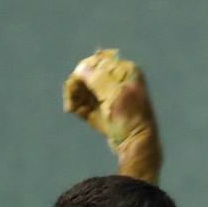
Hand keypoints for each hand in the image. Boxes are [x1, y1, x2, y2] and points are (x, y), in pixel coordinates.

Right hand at [63, 48, 161, 180]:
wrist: (136, 145)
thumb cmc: (130, 118)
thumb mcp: (114, 95)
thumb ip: (97, 79)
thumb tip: (81, 68)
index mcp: (126, 71)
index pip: (98, 61)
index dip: (84, 70)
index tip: (76, 81)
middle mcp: (117, 81)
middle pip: (88, 75)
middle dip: (77, 86)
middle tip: (70, 98)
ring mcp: (109, 96)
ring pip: (84, 90)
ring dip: (75, 97)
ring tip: (71, 107)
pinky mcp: (103, 111)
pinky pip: (85, 104)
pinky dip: (78, 107)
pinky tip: (75, 111)